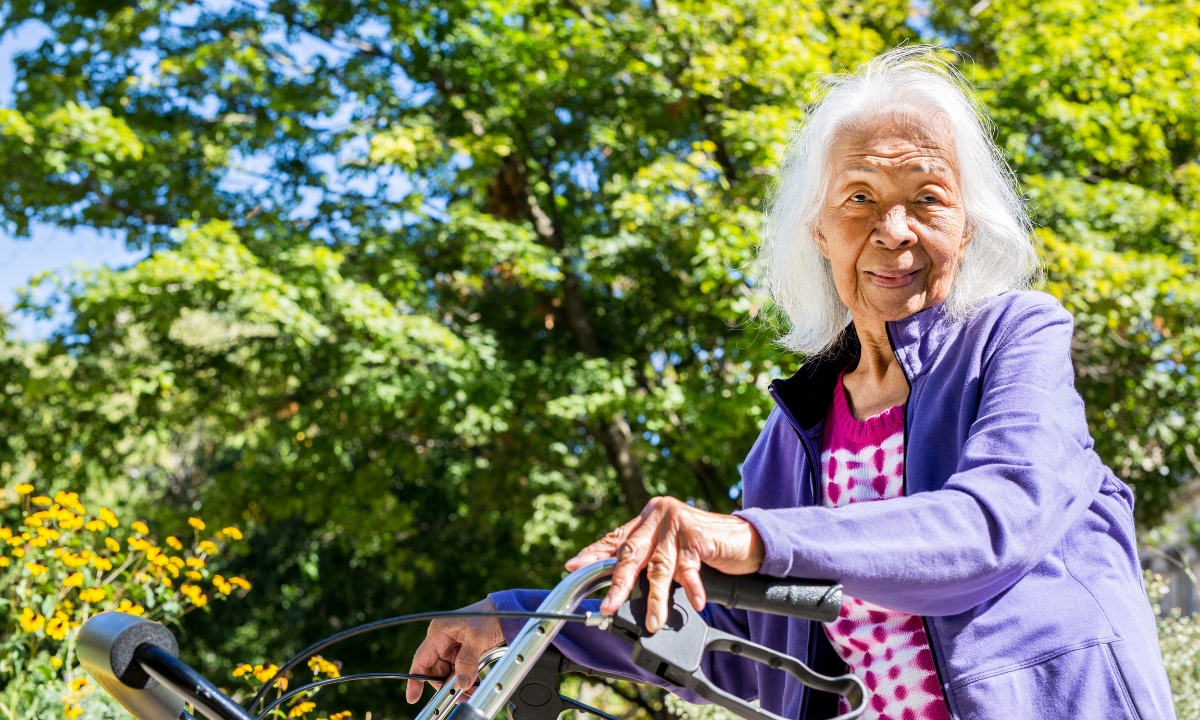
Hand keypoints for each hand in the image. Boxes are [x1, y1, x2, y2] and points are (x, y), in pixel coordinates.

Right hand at [405, 598, 504, 703]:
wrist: (508, 611)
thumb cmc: (490, 615)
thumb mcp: (478, 637)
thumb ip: (468, 660)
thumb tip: (462, 684)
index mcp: (439, 632)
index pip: (421, 659)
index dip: (415, 679)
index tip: (413, 697)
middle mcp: (443, 640)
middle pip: (436, 670)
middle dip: (445, 685)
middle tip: (458, 695)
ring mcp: (454, 647)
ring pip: (449, 673)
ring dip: (458, 684)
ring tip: (470, 692)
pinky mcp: (465, 652)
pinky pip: (461, 671)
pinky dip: (466, 680)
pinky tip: (474, 686)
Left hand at [565, 496, 763, 632]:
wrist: (747, 539)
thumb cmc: (706, 547)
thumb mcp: (671, 550)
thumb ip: (648, 558)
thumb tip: (617, 582)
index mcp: (648, 517)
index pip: (616, 538)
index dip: (593, 553)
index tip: (572, 567)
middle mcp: (659, 514)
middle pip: (632, 554)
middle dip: (619, 584)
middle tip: (609, 606)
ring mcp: (677, 522)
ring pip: (659, 567)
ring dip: (656, 598)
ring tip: (653, 620)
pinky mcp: (697, 533)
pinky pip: (689, 568)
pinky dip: (692, 588)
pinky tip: (695, 602)